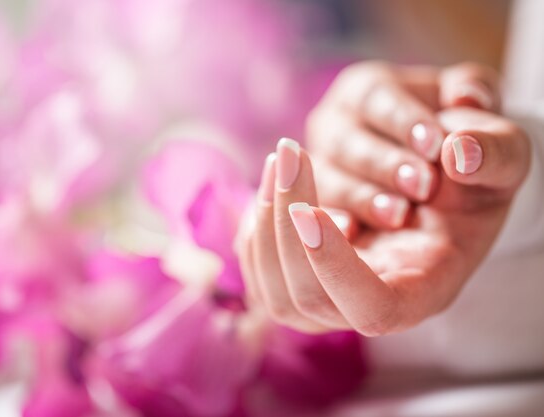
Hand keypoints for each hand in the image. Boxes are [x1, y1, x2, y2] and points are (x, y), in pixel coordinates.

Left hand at [238, 124, 528, 334]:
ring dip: (265, 223)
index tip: (310, 210)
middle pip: (307, 299)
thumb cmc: (470, 173)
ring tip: (282, 160)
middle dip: (287, 225)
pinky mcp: (301, 277)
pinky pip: (260, 273)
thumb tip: (459, 151)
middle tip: (292, 153)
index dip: (335, 268)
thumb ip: (495, 152)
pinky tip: (270, 185)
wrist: (435, 179)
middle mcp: (372, 303)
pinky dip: (254, 228)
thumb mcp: (502, 152)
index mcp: (425, 285)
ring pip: (274, 293)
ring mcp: (331, 297)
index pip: (373, 309)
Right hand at [307, 61, 500, 228]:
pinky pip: (319, 214)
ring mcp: (321, 167)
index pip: (377, 96)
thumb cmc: (469, 153)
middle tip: (424, 185)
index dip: (405, 121)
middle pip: (346, 140)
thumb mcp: (495, 136)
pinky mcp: (318, 207)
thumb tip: (466, 102)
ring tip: (401, 215)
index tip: (436, 146)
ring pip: (329, 178)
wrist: (455, 198)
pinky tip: (354, 232)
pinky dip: (337, 221)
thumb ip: (490, 122)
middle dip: (385, 164)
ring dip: (364, 197)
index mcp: (368, 89)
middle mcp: (333, 124)